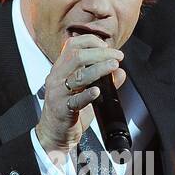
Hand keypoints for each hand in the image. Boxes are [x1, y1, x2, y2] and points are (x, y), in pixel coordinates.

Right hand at [34, 33, 125, 157]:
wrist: (54, 133)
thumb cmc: (68, 110)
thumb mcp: (84, 91)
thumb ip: (104, 81)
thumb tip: (121, 73)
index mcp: (60, 69)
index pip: (72, 45)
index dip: (91, 41)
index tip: (108, 46)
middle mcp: (57, 77)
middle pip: (77, 56)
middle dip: (100, 53)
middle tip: (117, 57)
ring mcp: (58, 93)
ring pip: (78, 76)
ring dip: (99, 69)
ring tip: (114, 66)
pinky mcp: (62, 109)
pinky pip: (76, 101)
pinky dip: (88, 95)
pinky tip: (98, 91)